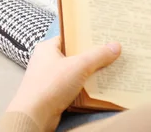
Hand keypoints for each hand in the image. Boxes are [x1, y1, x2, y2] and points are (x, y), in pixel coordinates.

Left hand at [6, 37, 120, 131]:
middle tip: (110, 52)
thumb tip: (116, 46)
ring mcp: (48, 78)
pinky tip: (98, 87)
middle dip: (91, 55)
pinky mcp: (52, 94)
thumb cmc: (51, 85)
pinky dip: (83, 87)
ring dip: (89, 73)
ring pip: (74, 72)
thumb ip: (98, 56)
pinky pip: (72, 86)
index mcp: (47, 48)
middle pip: (74, 55)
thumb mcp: (79, 66)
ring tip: (109, 68)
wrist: (34, 116)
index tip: (103, 36)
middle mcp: (46, 61)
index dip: (86, 36)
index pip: (69, 36)